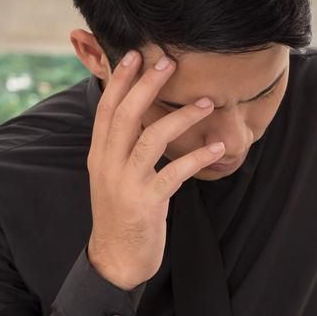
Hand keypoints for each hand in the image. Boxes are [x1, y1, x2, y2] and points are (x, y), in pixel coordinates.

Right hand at [86, 50, 223, 291]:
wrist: (115, 260)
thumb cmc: (122, 215)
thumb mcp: (113, 177)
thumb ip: (122, 148)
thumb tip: (139, 118)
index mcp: (99, 155)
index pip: (107, 109)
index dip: (120, 81)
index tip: (135, 55)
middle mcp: (108, 165)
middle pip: (126, 115)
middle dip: (147, 85)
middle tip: (169, 63)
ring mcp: (126, 184)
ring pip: (151, 139)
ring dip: (181, 118)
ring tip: (207, 103)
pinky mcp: (146, 203)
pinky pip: (174, 173)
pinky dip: (196, 158)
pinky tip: (217, 148)